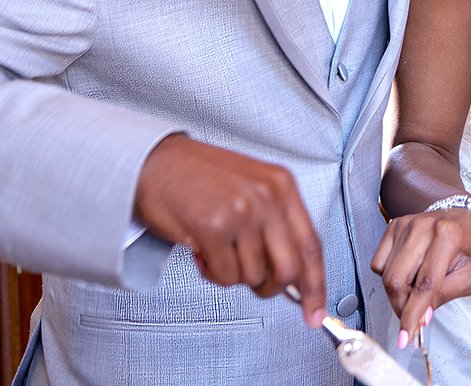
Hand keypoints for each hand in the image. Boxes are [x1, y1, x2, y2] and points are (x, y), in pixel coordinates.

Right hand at [134, 134, 326, 326]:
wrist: (155, 160)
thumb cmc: (197, 175)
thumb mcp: (251, 187)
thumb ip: (275, 225)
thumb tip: (293, 273)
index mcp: (281, 185)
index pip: (311, 244)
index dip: (316, 284)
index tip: (315, 310)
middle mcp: (267, 196)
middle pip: (289, 269)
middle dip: (271, 287)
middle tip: (254, 282)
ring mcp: (242, 212)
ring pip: (253, 277)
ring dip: (232, 273)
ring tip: (217, 249)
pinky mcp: (214, 228)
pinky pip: (225, 276)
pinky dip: (212, 272)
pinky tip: (202, 250)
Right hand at [371, 207, 470, 346]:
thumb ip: (444, 295)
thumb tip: (420, 318)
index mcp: (448, 236)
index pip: (424, 284)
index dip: (413, 315)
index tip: (407, 336)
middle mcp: (424, 226)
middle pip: (396, 280)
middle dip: (401, 307)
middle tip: (412, 319)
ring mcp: (407, 224)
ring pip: (385, 274)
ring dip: (398, 293)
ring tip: (418, 291)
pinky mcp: (395, 226)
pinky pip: (378, 262)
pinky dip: (388, 275)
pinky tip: (409, 272)